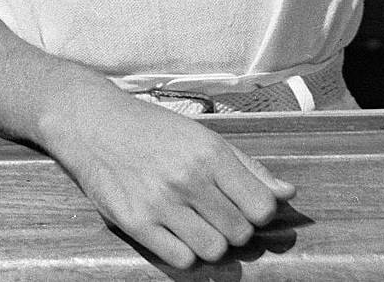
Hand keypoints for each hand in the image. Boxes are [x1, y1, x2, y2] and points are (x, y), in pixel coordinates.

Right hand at [38, 83, 294, 268]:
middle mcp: (188, 178)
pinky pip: (181, 260)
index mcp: (210, 153)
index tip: (245, 206)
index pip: (262, 207)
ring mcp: (161, 202)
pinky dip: (184, 253)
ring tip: (197, 225)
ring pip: (214, 250)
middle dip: (235, 229)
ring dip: (212, 244)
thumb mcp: (204, 136)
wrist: (95, 123)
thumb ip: (248, 168)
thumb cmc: (153, 129)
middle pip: (240, 233)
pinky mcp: (135, 222)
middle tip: (217, 215)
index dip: (259, 213)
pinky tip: (175, 232)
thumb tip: (288, 195)